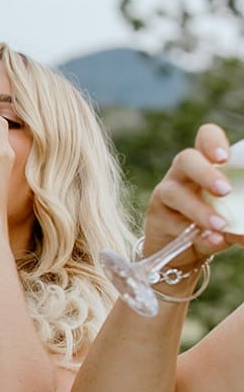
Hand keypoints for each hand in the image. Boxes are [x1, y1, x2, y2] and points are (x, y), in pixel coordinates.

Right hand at [143, 124, 238, 264]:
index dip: (212, 141)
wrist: (183, 254)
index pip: (205, 137)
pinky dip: (195, 234)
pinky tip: (210, 241)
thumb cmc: (214, 224)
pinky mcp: (156, 218)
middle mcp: (183, 174)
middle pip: (186, 159)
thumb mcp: (233, 214)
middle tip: (225, 191)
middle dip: (205, 173)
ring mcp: (166, 194)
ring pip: (175, 194)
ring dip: (199, 210)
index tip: (224, 158)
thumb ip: (241, 219)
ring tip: (219, 226)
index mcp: (207, 163)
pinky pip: (173, 223)